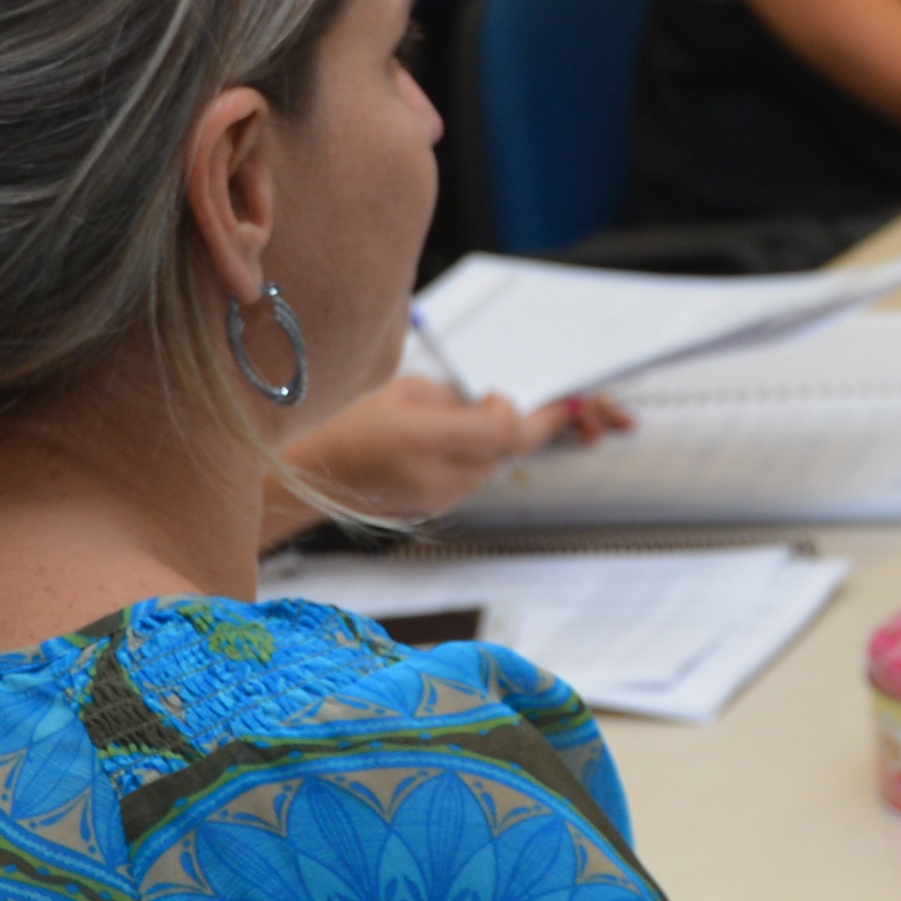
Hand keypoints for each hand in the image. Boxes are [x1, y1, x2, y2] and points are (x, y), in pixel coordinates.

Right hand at [280, 377, 628, 534]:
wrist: (302, 478)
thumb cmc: (344, 422)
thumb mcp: (404, 393)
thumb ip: (458, 399)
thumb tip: (502, 402)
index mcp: (426, 440)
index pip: (505, 433)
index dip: (535, 415)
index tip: (548, 397)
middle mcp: (439, 478)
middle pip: (511, 452)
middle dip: (546, 428)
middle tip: (598, 414)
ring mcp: (438, 499)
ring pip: (497, 465)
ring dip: (516, 441)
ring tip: (548, 415)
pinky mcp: (434, 508)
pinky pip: (475, 476)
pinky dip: (486, 455)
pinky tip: (486, 438)